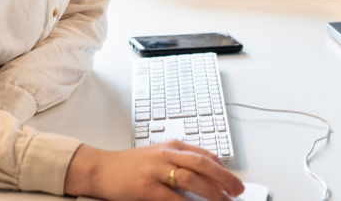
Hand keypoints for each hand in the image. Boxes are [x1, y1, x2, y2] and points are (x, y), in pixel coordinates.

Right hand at [65, 140, 243, 200]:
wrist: (102, 168)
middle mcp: (166, 154)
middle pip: (202, 164)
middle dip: (224, 178)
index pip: (204, 154)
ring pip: (191, 178)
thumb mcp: (158, 156)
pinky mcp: (146, 187)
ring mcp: (156, 170)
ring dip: (211, 191)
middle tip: (239, 191)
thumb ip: (180, 162)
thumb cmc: (131, 165)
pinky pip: (172, 198)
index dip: (223, 168)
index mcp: (171, 146)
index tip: (236, 181)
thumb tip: (206, 175)